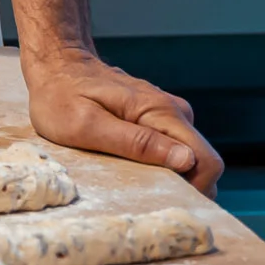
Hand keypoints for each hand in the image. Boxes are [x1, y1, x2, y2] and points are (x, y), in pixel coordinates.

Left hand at [21, 45, 224, 188]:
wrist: (56, 64)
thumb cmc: (62, 96)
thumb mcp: (88, 125)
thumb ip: (136, 142)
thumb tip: (185, 160)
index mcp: (161, 113)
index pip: (207, 162)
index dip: (196, 190)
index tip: (163, 200)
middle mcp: (173, 111)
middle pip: (203, 163)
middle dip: (183, 187)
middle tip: (142, 195)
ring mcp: (168, 114)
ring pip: (190, 159)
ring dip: (170, 177)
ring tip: (130, 180)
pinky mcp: (158, 119)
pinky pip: (174, 149)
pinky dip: (159, 166)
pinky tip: (130, 168)